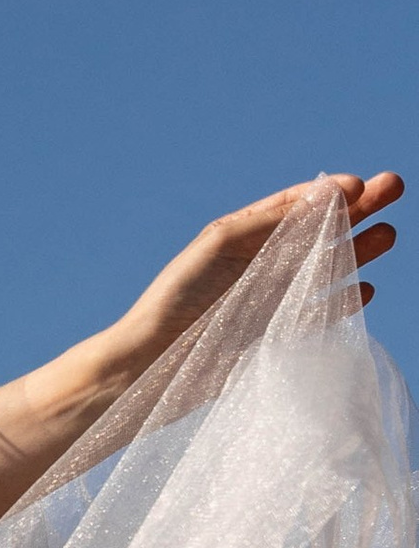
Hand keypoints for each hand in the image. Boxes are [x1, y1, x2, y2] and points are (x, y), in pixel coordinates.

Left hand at [98, 174, 400, 389]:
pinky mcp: (274, 335)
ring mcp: (270, 299)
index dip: (330, 193)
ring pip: (325, 269)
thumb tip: (330, 191)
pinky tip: (366, 288)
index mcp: (243, 236)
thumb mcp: (221, 245)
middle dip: (358, 210)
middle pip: (319, 231)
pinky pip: (317, 313)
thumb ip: (275, 221)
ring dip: (358, 251)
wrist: (153, 363)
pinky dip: (342, 300)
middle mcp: (259, 265)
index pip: (296, 206)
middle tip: (396, 186)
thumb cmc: (178, 298)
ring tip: (389, 235)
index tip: (362, 183)